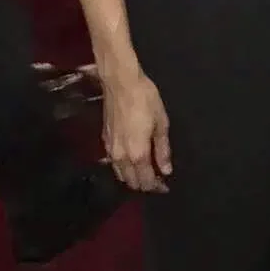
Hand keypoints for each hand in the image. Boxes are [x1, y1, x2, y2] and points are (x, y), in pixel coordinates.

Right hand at [102, 70, 170, 192]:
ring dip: (132, 178)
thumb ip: (162, 149)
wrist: (120, 83)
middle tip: (157, 179)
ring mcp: (110, 150)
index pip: (146, 181)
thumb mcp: (161, 122)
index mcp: (137, 154)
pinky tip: (131, 160)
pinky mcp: (104, 141)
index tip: (165, 185)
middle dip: (144, 184)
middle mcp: (121, 158)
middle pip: (131, 182)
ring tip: (145, 171)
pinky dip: (123, 168)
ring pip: (121, 175)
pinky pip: (113, 164)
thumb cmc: (145, 99)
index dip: (157, 187)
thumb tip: (165, 170)